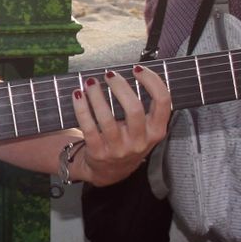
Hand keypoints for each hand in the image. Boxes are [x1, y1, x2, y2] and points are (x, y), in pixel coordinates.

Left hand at [67, 66, 171, 186]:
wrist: (110, 172)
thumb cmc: (128, 141)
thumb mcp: (145, 130)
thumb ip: (146, 107)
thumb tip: (135, 72)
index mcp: (156, 131)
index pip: (163, 102)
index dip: (152, 81)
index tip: (138, 69)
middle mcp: (139, 141)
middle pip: (134, 109)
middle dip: (120, 87)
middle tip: (110, 75)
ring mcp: (118, 149)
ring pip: (107, 118)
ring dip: (97, 95)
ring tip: (90, 82)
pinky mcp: (98, 152)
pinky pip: (88, 127)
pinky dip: (82, 108)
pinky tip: (78, 95)